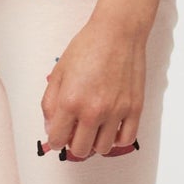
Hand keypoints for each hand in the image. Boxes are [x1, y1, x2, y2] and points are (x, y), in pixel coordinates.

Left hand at [42, 11, 145, 158]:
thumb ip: (49, 103)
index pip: (57, 140)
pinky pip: (126, 140)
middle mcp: (93, 110)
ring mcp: (116, 111)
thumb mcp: (58, 72)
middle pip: (80, 150)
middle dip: (73, 144)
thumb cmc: (87, 47)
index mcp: (70, 101)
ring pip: (102, 148)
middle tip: (75, 131)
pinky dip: (117, 140)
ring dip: (95, 143)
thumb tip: (51, 128)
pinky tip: (111, 128)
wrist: (117, 33)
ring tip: (93, 128)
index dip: (55, 139)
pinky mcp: (134, 108)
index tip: (59, 134)